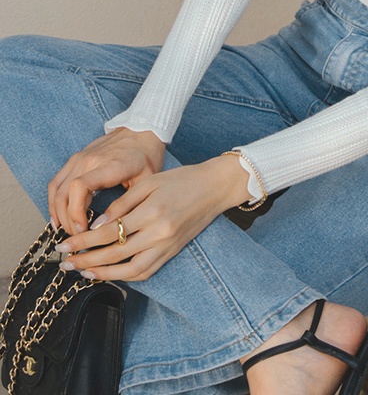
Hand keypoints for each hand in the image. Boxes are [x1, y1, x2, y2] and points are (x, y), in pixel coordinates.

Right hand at [48, 127, 165, 233]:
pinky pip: (56, 182)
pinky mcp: (75, 158)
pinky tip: (57, 215)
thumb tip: (112, 228)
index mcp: (108, 166)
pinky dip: (53, 200)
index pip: (79, 187)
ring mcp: (79, 159)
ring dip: (58, 213)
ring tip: (68, 230)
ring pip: (56, 190)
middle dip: (68, 220)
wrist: (142, 128)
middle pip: (64, 194)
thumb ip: (130, 202)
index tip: (84, 228)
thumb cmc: (146, 153)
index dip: (76, 212)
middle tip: (78, 236)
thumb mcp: (147, 179)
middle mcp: (89, 161)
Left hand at [54, 155, 249, 281]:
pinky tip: (109, 272)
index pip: (109, 232)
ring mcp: (167, 246)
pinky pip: (145, 272)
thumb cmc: (183, 179)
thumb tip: (96, 225)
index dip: (82, 240)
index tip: (64, 243)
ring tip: (83, 271)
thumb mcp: (150, 182)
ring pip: (129, 270)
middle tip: (64, 262)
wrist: (216, 187)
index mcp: (152, 212)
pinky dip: (124, 276)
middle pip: (115, 254)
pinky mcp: (172, 252)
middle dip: (85, 259)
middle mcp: (160, 234)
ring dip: (103, 273)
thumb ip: (122, 203)